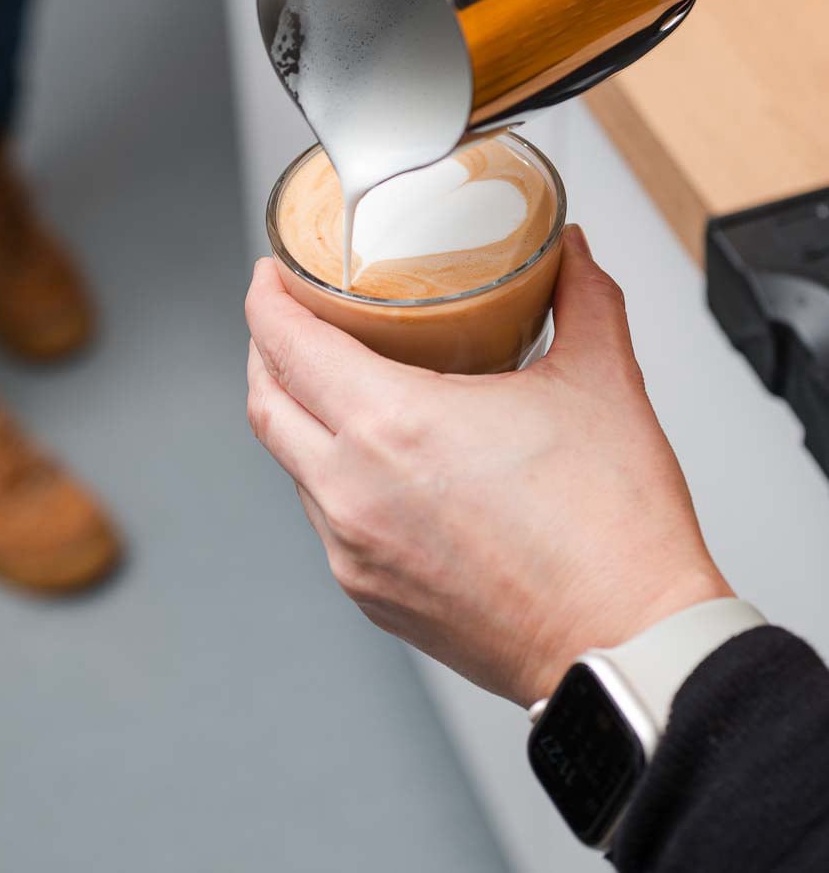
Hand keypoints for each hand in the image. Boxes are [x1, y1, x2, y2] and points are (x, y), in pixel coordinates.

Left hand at [245, 227, 730, 706]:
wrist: (631, 646)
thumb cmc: (614, 530)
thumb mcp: (602, 382)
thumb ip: (583, 298)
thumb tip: (570, 251)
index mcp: (394, 426)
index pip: (288, 344)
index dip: (267, 299)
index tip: (271, 273)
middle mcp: (354, 491)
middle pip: (266, 402)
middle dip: (267, 349)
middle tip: (289, 316)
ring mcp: (355, 552)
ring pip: (292, 464)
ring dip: (300, 415)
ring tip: (336, 384)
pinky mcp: (372, 596)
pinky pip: (326, 519)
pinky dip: (332, 476)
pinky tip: (376, 460)